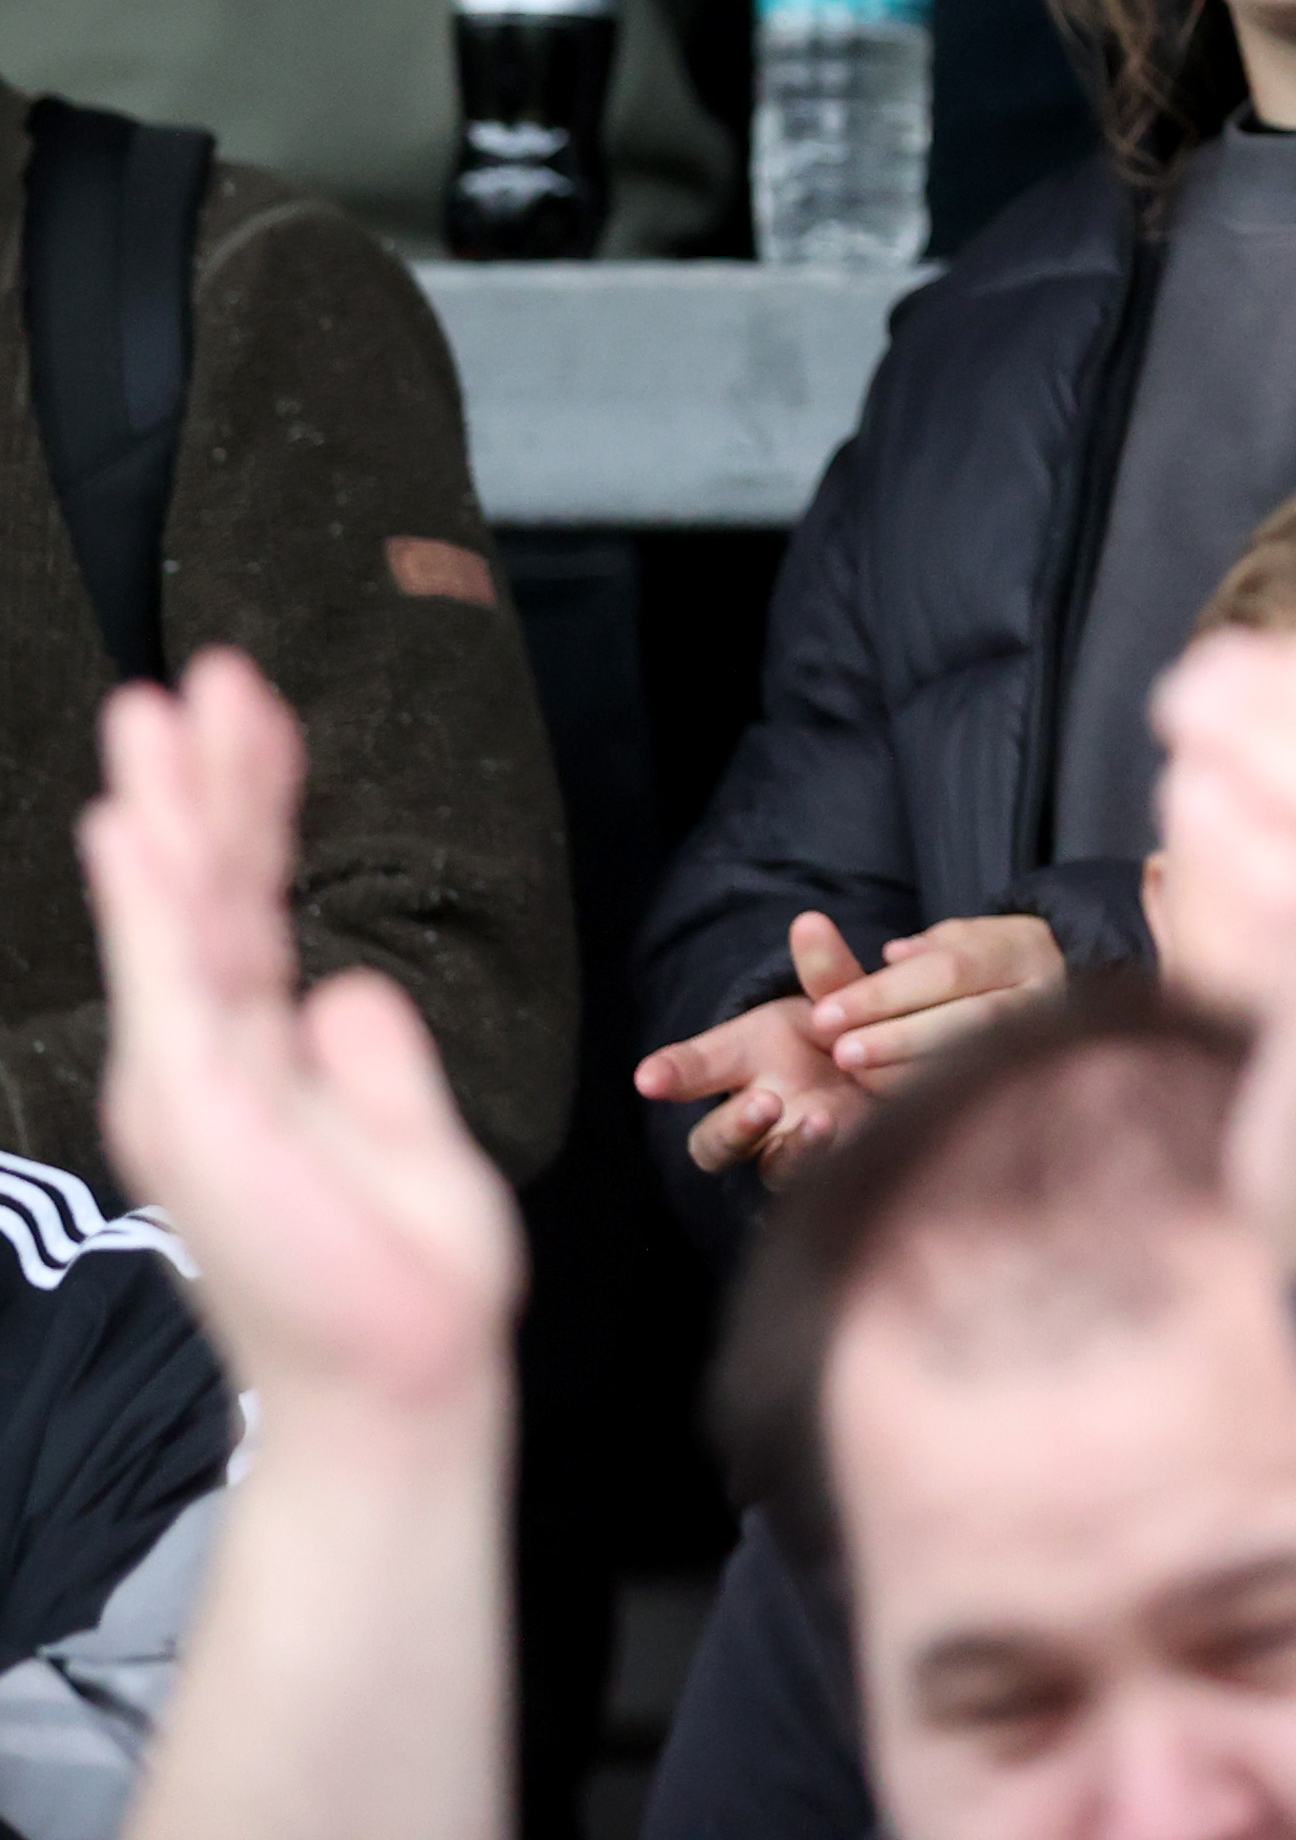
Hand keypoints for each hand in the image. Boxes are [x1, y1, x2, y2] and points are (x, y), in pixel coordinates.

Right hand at [81, 653, 520, 1444]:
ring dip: (171, 807)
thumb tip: (350, 986)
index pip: (253, 903)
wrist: (405, 1378)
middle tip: (203, 671)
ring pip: (183, 914)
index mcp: (260, 1057)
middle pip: (211, 890)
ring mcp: (197, 1082)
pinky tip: (131, 828)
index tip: (256, 711)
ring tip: (157, 708)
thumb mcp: (408, 1132)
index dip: (255, 806)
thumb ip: (369, 1056)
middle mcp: (212, 1059)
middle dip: (205, 779)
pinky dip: (151, 900)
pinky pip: (173, 981)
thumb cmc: (407, 1278)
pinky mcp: (202, 1110)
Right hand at [631, 913, 872, 1183]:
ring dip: (792, 1150)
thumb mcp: (835, 996)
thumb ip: (826, 969)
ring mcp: (795, 1150)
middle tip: (762, 1103)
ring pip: (772, 1170)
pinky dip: (839, 1162)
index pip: (693, 1071)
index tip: (649, 1079)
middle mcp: (758, 1117)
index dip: (671, 1074)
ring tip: (821, 1121)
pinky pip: (829, 1180)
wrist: (896, 1067)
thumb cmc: (842, 1028)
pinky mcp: (841, 1170)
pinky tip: (857, 1137)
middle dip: (734, 1127)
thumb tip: (811, 923)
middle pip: (716, 1143)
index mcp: (742, 1066)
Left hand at [809, 913, 1066, 1087]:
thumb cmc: (998, 966)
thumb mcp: (966, 940)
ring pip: (982, 1058)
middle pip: (969, 1018)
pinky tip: (895, 1106)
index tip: (825, 1014)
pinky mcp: (1046, 1080)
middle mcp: (1046, 994)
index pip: (948, 969)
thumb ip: (924, 950)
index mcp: (1022, 949)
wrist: (1068, 993)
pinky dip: (938, 1097)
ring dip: (913, 1071)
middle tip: (842, 1052)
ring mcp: (1054, 1041)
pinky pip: (990, 1094)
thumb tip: (893, 956)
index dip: (885, 992)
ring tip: (861, 1077)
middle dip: (899, 1035)